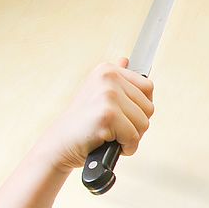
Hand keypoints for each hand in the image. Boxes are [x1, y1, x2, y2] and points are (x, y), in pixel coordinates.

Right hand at [34, 57, 154, 172]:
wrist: (59, 144)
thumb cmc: (83, 124)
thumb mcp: (98, 95)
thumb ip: (116, 80)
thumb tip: (126, 59)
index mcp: (108, 70)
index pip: (148, 87)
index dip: (140, 107)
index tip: (123, 114)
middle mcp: (109, 77)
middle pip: (149, 108)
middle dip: (136, 125)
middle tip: (113, 128)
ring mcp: (108, 95)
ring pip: (144, 124)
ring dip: (131, 138)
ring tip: (110, 135)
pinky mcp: (107, 115)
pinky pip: (134, 138)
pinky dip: (126, 148)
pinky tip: (108, 144)